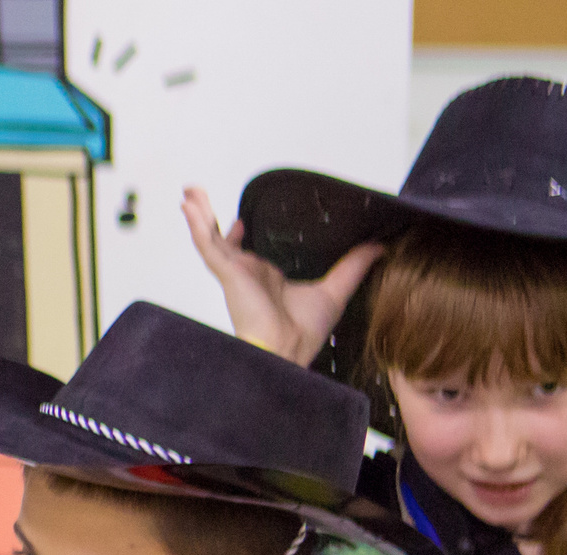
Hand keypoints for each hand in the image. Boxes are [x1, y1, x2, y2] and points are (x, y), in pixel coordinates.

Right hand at [181, 186, 381, 367]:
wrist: (287, 350)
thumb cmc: (303, 333)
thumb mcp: (336, 290)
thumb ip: (354, 266)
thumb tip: (377, 246)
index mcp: (264, 279)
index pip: (244, 253)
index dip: (238, 236)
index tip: (240, 220)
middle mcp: (246, 274)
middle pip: (222, 240)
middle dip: (210, 219)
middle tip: (199, 198)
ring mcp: (234, 273)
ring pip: (210, 238)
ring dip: (199, 215)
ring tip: (188, 193)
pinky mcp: (228, 273)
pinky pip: (208, 245)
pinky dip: (197, 226)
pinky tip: (189, 208)